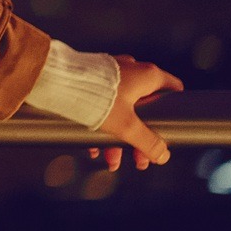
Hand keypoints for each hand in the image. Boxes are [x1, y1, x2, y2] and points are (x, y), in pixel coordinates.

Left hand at [86, 55, 183, 170]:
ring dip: (118, 137)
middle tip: (139, 158)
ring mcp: (110, 74)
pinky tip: (94, 147)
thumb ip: (148, 142)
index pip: (172, 88)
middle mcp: (130, 70)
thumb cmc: (94, 95)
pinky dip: (101, 127)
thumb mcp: (126, 125)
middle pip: (145, 108)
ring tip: (112, 159)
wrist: (55, 81)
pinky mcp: (92, 79)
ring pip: (121, 110)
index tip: (172, 127)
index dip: (175, 108)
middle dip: (140, 137)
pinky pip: (102, 106)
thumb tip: (162, 155)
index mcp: (146, 76)